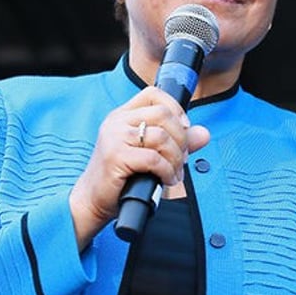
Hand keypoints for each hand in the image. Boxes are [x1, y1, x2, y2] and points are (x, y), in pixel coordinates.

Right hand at [68, 86, 209, 249]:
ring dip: (176, 158)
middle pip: (163, 114)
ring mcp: (114, 138)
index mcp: (123, 115)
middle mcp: (117, 122)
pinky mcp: (116, 157)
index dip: (175, 109)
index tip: (183, 129)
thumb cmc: (120, 178)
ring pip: (161, 136)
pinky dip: (167, 171)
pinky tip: (166, 179)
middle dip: (181, 137)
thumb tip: (204, 134)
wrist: (92, 200)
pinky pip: (154, 159)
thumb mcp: (149, 154)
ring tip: (174, 172)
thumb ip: (176, 142)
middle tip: (181, 158)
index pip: (154, 94)